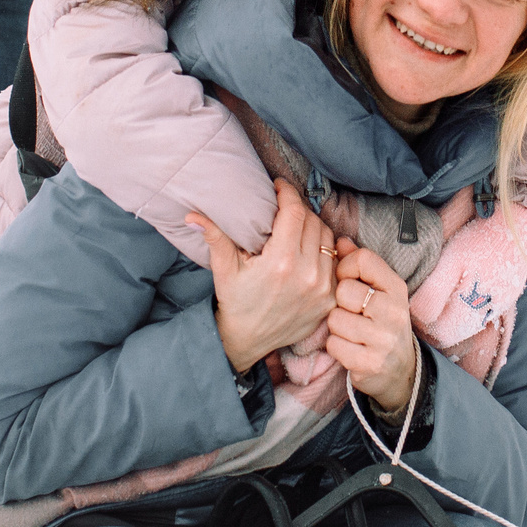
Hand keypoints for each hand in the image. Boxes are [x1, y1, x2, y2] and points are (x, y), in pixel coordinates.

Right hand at [194, 181, 336, 374]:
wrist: (248, 340)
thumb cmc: (235, 301)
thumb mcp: (224, 269)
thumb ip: (214, 237)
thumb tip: (191, 215)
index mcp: (281, 262)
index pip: (295, 212)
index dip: (288, 193)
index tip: (280, 186)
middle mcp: (307, 274)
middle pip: (314, 222)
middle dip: (299, 210)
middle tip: (284, 209)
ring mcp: (322, 288)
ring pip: (328, 239)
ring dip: (314, 228)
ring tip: (296, 228)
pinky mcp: (329, 299)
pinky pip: (335, 262)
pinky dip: (324, 251)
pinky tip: (308, 250)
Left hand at [325, 245, 417, 415]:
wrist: (401, 370)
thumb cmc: (382, 323)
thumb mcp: (379, 291)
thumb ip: (360, 265)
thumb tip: (340, 240)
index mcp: (396, 287)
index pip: (363, 259)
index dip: (345, 268)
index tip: (348, 281)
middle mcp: (394, 311)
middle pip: (344, 290)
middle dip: (340, 303)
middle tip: (352, 313)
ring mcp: (384, 339)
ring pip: (335, 319)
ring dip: (337, 328)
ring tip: (352, 332)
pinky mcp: (371, 363)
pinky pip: (334, 345)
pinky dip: (337, 347)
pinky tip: (350, 349)